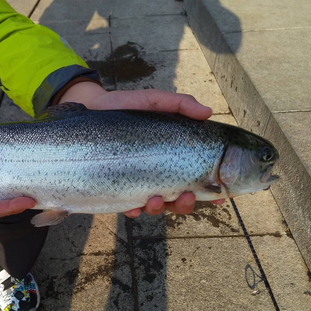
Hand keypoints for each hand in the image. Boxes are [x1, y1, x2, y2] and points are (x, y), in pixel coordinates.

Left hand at [58, 81, 224, 216]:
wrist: (89, 109)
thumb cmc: (124, 105)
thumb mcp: (153, 101)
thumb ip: (178, 104)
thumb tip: (207, 112)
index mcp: (173, 156)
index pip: (199, 177)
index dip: (213, 189)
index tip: (222, 194)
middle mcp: (158, 172)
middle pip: (180, 199)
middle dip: (187, 204)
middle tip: (187, 195)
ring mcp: (137, 182)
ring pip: (157, 206)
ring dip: (161, 208)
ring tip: (157, 199)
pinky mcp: (116, 187)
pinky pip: (128, 205)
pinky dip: (134, 208)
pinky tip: (134, 205)